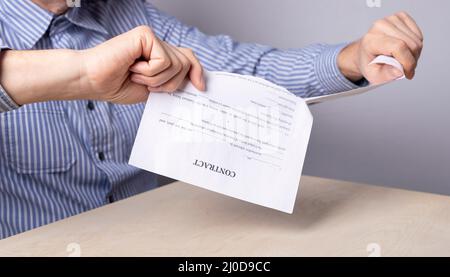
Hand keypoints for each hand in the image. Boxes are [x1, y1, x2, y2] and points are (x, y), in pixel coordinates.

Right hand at [0, 26, 203, 105]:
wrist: (92, 81)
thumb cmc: (116, 85)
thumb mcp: (152, 89)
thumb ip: (171, 82)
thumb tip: (196, 83)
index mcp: (158, 56)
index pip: (188, 58)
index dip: (198, 71)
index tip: (201, 88)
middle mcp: (157, 44)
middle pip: (187, 63)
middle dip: (172, 83)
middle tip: (149, 86)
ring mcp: (152, 38)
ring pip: (177, 64)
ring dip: (156, 79)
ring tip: (136, 75)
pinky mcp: (145, 35)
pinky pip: (164, 61)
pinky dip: (149, 72)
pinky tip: (133, 67)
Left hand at [338, 11, 422, 84]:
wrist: (366, 52)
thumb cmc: (369, 63)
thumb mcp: (374, 75)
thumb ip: (387, 74)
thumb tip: (401, 70)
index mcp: (370, 40)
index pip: (398, 47)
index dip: (408, 62)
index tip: (408, 73)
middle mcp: (380, 26)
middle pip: (410, 44)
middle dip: (412, 60)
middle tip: (406, 69)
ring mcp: (391, 19)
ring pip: (417, 40)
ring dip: (415, 54)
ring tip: (404, 60)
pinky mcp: (401, 17)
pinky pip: (418, 35)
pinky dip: (416, 46)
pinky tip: (406, 50)